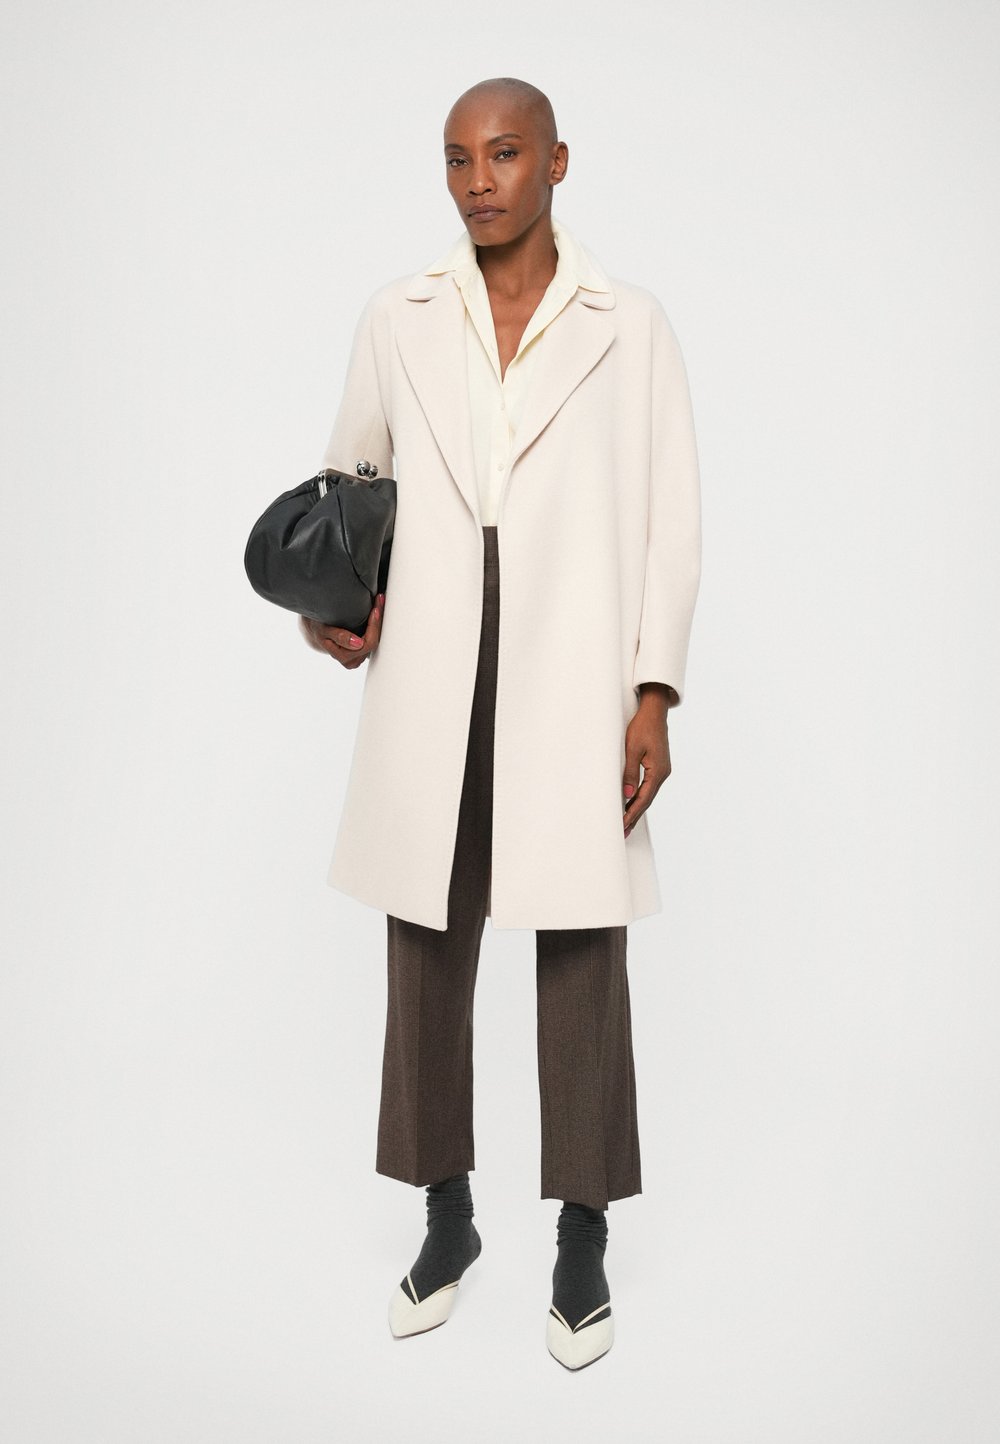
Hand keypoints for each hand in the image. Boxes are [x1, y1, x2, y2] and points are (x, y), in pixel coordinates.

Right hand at [299, 593, 384, 668]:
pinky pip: (374, 638)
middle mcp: (353, 660)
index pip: (367, 644)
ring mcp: (359, 657)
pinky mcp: (363, 651)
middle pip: (374, 641)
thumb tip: (358, 644)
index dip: (373, 626)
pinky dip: (375, 624)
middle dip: (377, 621)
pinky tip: (375, 612)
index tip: (375, 610)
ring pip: (376, 640)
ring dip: (377, 621)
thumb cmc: (319, 628)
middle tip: (379, 601)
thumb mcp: (325, 630)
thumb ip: (339, 637)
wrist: (315, 629)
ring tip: (378, 603)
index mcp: (345, 657)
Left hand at [622, 689, 671, 835]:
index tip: (622, 825)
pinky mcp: (658, 766)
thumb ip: (629, 772)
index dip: (632, 813)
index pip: (643, 799)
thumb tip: (626, 794)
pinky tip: (633, 803)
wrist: (654, 712)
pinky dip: (640, 797)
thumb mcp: (632, 749)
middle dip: (634, 816)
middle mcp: (663, 773)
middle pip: (647, 800)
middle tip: (623, 832)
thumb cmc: (642, 727)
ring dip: (637, 808)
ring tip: (626, 823)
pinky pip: (649, 786)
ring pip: (648, 794)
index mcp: (658, 771)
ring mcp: (662, 770)